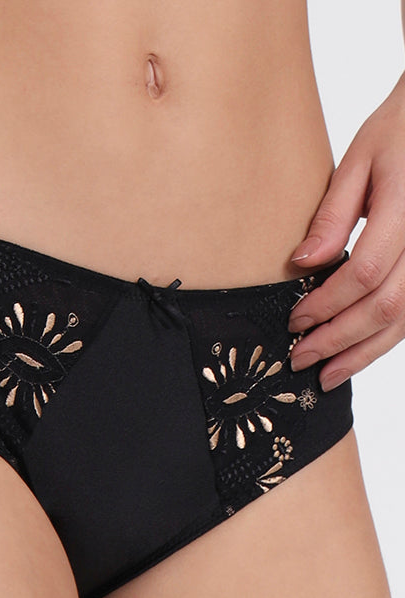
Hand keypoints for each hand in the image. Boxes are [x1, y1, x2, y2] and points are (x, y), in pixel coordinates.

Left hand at [287, 71, 404, 391]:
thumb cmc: (402, 130)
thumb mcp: (360, 159)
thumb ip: (332, 215)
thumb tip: (301, 264)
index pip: (364, 273)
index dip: (326, 304)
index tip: (294, 318)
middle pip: (385, 307)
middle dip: (338, 340)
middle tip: (300, 358)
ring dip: (363, 353)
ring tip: (327, 374)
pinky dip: (385, 339)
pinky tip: (358, 353)